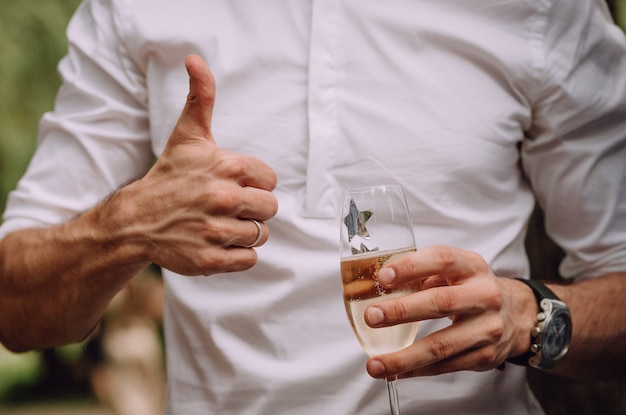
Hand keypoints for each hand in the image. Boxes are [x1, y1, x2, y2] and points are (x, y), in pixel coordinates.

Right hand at [120, 54, 277, 275]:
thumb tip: (195, 59)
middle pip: (270, 209)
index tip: (233, 183)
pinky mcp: (210, 261)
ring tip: (220, 223)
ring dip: (245, 231)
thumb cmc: (169, 175)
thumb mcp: (187, 135)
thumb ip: (201, 97)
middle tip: (227, 205)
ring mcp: (215, 232)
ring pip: (261, 234)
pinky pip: (249, 259)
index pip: (270, 180)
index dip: (254, 183)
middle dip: (253, 208)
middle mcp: (223, 199)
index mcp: (226, 167)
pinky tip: (217, 241)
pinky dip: (237, 254)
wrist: (135, 219)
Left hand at [363, 245, 535, 377]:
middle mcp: (484, 295)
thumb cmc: (471, 288)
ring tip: (375, 364)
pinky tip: (394, 372)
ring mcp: (487, 328)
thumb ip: (422, 273)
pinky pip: (445, 366)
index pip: (441, 259)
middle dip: (401, 311)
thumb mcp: (454, 270)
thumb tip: (377, 285)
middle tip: (372, 317)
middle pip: (440, 303)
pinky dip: (416, 370)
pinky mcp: (486, 356)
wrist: (516, 314)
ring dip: (403, 357)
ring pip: (441, 345)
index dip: (411, 267)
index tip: (383, 277)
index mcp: (472, 266)